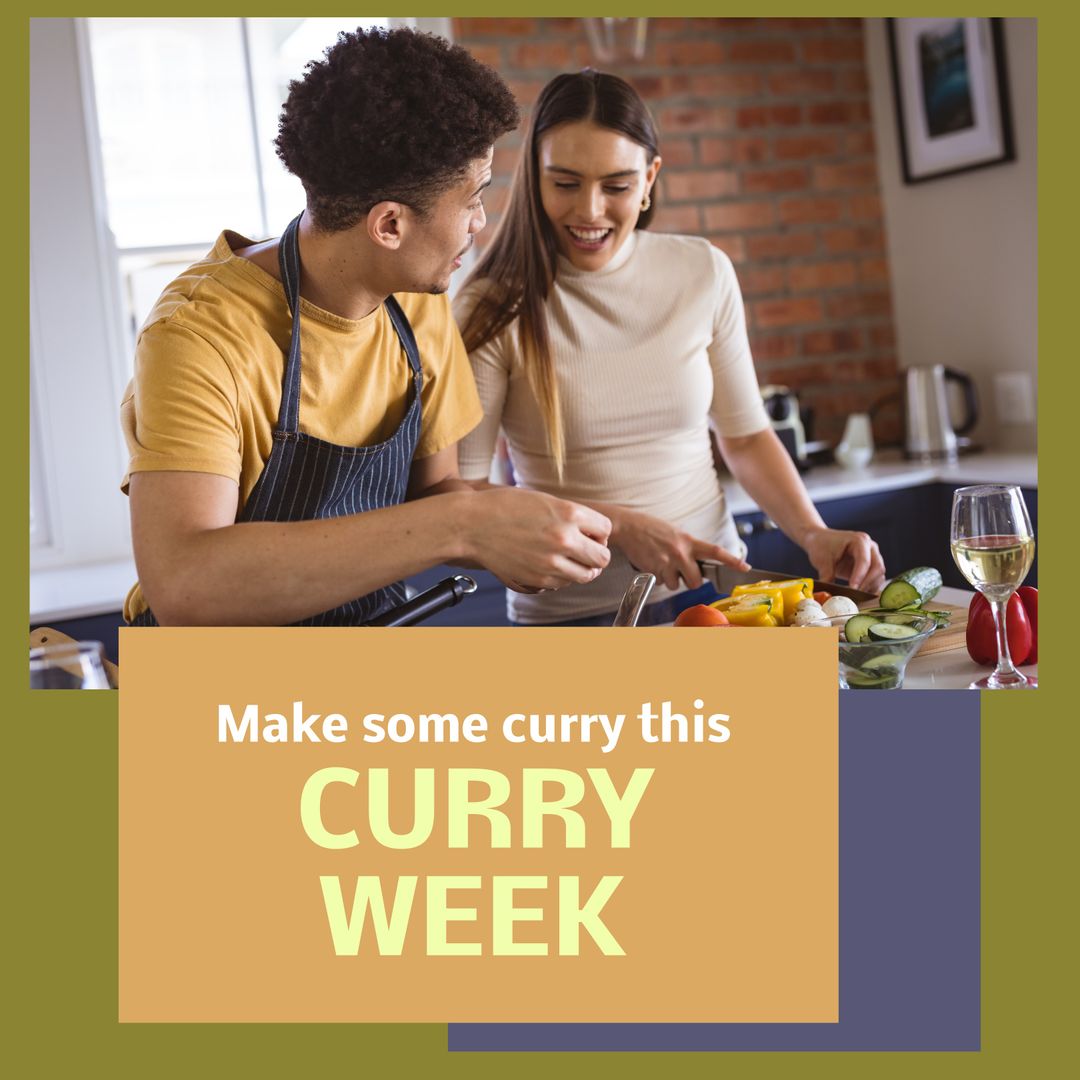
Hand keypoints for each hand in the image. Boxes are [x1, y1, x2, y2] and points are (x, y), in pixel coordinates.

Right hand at [462, 488, 611, 590]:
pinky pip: (564, 583)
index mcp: (569, 513)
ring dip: (583, 569)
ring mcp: (552, 562)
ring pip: (587, 575)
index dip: (599, 532)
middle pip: (602, 557)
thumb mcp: (544, 500)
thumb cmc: (504, 507)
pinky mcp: (539, 579)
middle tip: (585, 550)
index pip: (606, 529)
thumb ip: (570, 515)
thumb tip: (592, 532)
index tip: (589, 533)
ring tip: (569, 560)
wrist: (471, 525)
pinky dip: (563, 577)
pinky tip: (550, 565)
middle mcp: (565, 538)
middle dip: (596, 554)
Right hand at [612, 508, 748, 591]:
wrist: (628, 527)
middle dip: (690, 582)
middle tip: (682, 573)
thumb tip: (697, 562)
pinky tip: (652, 564)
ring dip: (670, 580)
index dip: (732, 561)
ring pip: (676, 585)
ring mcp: (667, 562)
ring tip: (662, 564)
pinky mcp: (654, 570)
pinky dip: (658, 577)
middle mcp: (681, 553)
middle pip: (696, 581)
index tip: (745, 568)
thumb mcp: (676, 533)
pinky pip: (661, 583)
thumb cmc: (651, 528)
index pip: (716, 552)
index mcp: (689, 541)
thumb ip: (689, 547)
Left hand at [802, 526, 885, 592]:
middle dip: (867, 583)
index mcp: (859, 541)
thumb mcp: (821, 560)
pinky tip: (857, 594)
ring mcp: (873, 556)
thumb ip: (827, 576)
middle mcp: (870, 547)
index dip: (860, 576)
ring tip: (853, 595)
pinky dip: (869, 588)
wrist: (820, 540)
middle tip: (854, 594)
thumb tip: (828, 594)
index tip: (852, 588)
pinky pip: (876, 580)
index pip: (864, 560)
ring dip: (869, 587)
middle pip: (877, 567)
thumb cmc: (821, 546)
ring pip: (879, 575)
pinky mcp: (871, 567)